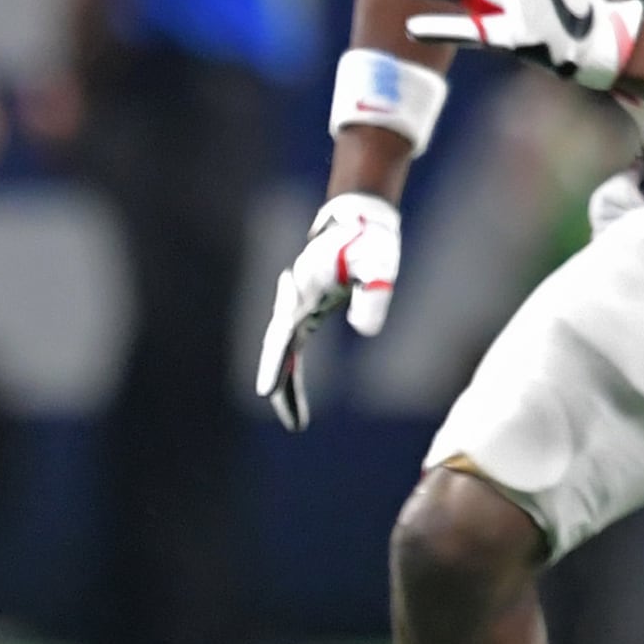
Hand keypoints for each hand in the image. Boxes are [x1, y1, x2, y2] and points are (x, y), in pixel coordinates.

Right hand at [253, 192, 402, 431]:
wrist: (358, 220)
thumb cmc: (369, 242)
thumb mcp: (378, 267)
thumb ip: (372, 296)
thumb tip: (366, 332)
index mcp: (304, 293)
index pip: (282, 336)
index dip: (274, 365)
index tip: (265, 392)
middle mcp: (294, 302)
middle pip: (279, 349)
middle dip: (282, 385)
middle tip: (294, 423)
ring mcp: (298, 306)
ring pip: (284, 351)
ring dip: (287, 383)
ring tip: (296, 420)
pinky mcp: (308, 310)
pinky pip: (294, 346)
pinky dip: (293, 368)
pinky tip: (296, 393)